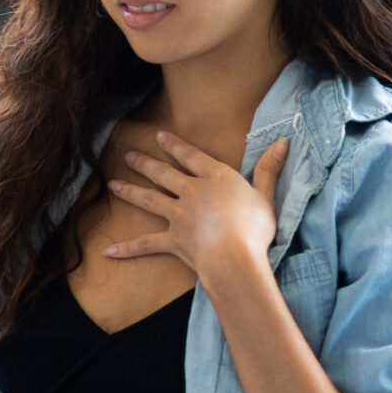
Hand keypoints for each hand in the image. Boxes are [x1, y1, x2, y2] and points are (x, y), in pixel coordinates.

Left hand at [103, 131, 288, 284]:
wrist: (234, 256)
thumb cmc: (254, 227)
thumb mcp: (266, 196)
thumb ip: (269, 169)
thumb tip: (282, 142)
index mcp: (216, 178)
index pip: (191, 156)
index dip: (175, 145)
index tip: (159, 136)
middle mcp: (192, 192)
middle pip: (164, 174)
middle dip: (145, 163)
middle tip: (128, 156)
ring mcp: (179, 216)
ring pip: (149, 200)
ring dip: (130, 192)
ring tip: (112, 186)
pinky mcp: (173, 240)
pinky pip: (146, 244)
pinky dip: (127, 248)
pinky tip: (108, 251)